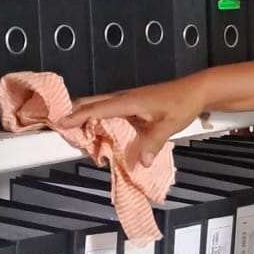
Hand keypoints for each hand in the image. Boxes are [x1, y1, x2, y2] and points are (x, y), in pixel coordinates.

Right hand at [61, 79, 202, 167]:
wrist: (196, 91)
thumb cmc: (182, 103)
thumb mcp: (168, 125)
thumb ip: (153, 143)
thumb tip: (141, 162)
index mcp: (129, 101)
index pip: (97, 107)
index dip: (77, 115)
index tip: (60, 121)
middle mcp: (125, 98)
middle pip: (92, 102)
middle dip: (73, 112)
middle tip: (57, 125)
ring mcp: (128, 100)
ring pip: (99, 105)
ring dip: (84, 114)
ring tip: (72, 130)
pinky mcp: (132, 104)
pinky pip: (109, 110)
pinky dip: (98, 117)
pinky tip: (97, 129)